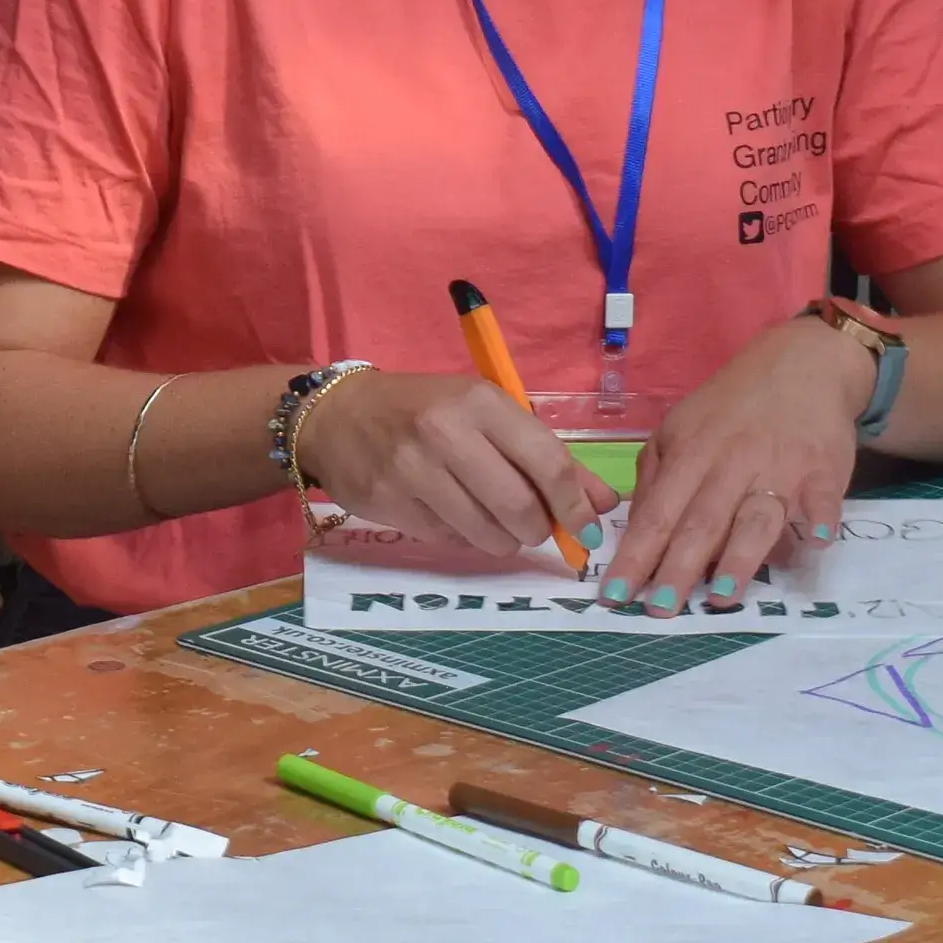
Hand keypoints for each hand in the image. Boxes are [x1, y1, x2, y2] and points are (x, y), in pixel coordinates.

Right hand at [288, 369, 604, 567]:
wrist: (338, 415)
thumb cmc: (426, 409)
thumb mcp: (488, 414)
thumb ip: (548, 457)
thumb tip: (604, 505)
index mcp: (480, 402)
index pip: (547, 463)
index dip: (575, 506)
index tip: (588, 530)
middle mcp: (446, 433)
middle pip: (519, 508)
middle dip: (537, 529)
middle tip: (533, 528)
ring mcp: (413, 470)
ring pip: (486, 534)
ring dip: (503, 540)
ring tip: (493, 522)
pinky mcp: (389, 502)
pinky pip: (449, 540)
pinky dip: (463, 538)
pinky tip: (453, 515)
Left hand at [608, 313, 875, 607]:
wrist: (802, 365)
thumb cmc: (732, 409)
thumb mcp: (679, 429)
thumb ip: (657, 476)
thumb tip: (637, 531)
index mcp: (690, 454)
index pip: (656, 514)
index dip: (635, 556)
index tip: (613, 596)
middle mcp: (730, 464)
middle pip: (700, 522)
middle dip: (677, 568)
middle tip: (660, 609)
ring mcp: (779, 468)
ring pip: (755, 518)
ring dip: (739, 556)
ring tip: (721, 594)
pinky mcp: (823, 470)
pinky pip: (822, 499)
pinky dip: (820, 518)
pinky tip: (814, 542)